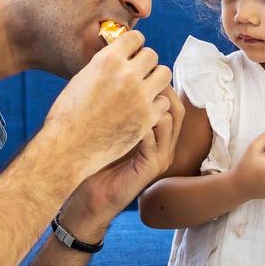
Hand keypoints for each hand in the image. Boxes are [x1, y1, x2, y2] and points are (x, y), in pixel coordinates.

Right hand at [42, 28, 172, 177]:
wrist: (68, 147)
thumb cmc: (68, 115)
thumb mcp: (82, 79)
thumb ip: (103, 66)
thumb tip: (118, 57)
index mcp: (107, 60)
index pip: (135, 38)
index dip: (134, 47)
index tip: (132, 56)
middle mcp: (126, 74)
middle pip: (152, 55)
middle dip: (146, 64)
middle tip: (138, 76)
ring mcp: (139, 96)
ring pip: (164, 74)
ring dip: (156, 80)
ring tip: (145, 91)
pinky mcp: (147, 117)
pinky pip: (164, 101)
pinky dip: (156, 105)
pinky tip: (144, 111)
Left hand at [61, 87, 184, 237]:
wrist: (88, 197)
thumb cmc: (95, 159)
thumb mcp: (110, 128)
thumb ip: (117, 106)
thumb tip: (114, 72)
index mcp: (157, 133)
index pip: (169, 100)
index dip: (157, 82)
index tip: (137, 68)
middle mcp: (164, 144)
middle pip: (176, 108)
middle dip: (158, 89)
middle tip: (138, 77)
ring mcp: (160, 157)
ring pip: (169, 121)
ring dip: (149, 104)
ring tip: (129, 95)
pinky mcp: (151, 169)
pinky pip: (153, 141)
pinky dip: (140, 126)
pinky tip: (121, 117)